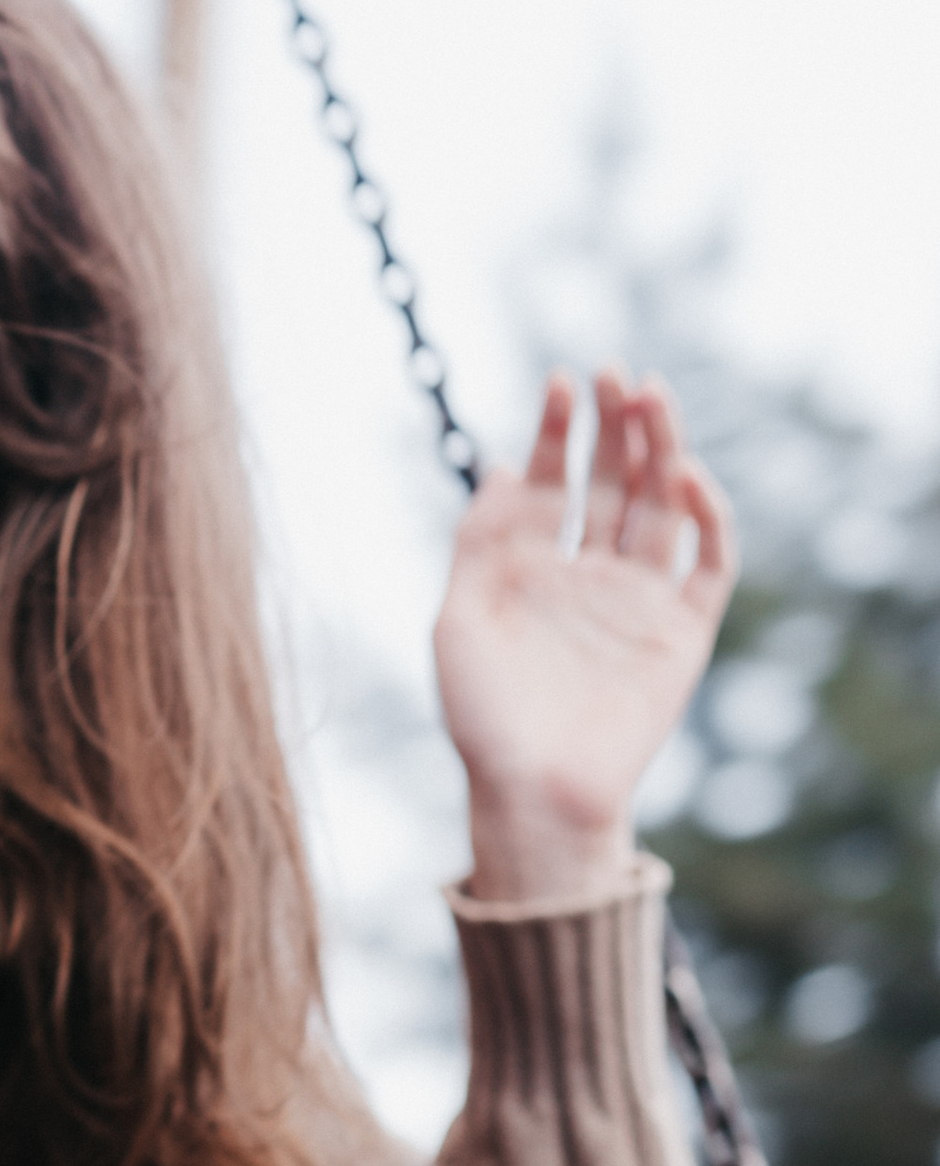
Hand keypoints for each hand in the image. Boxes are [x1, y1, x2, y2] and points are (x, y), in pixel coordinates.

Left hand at [434, 368, 736, 904]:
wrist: (533, 793)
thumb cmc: (484, 717)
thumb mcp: (459, 619)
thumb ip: (478, 544)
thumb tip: (499, 468)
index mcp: (531, 568)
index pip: (552, 480)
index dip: (557, 430)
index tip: (559, 380)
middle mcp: (588, 575)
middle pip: (613, 482)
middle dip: (616, 425)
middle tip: (616, 372)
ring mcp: (637, 600)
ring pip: (660, 507)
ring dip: (661, 451)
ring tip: (651, 398)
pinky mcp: (681, 632)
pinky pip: (706, 563)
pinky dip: (705, 518)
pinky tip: (685, 477)